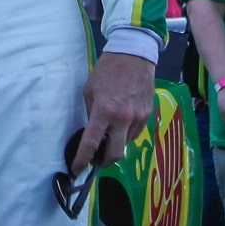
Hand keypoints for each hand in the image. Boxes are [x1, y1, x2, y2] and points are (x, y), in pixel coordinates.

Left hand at [74, 52, 154, 173]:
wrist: (134, 56)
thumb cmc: (107, 71)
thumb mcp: (90, 90)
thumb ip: (91, 113)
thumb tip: (92, 132)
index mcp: (104, 111)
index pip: (92, 143)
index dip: (83, 159)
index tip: (77, 169)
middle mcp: (123, 119)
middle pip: (115, 154)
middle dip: (104, 162)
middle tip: (96, 161)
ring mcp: (138, 118)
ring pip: (126, 145)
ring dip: (116, 146)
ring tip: (108, 138)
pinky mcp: (147, 115)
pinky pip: (135, 134)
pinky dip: (126, 136)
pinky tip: (120, 126)